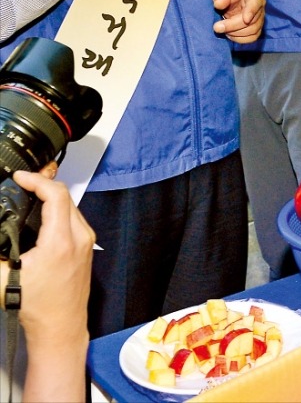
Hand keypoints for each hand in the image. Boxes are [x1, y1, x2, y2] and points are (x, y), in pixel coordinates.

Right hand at [0, 170, 94, 402]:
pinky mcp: (87, 246)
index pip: (55, 195)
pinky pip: (75, 216)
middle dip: (42, 184)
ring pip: (71, 204)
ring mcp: (86, 241)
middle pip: (64, 195)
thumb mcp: (4, 280)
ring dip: (51, 196)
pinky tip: (44, 212)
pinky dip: (59, 208)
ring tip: (30, 194)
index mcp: (61, 241)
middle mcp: (79, 236)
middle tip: (22, 183)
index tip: (20, 177)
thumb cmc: (39, 308)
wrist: (61, 328)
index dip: (35, 180)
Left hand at [212, 0, 265, 43]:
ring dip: (236, 33)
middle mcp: (260, 5)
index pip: (255, 2)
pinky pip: (252, 37)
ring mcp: (260, 17)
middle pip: (253, 20)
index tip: (245, 19)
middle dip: (234, 26)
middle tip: (217, 27)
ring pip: (253, 30)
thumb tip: (219, 4)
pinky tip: (229, 34)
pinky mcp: (257, 27)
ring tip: (222, 29)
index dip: (251, 12)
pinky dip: (240, 39)